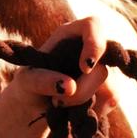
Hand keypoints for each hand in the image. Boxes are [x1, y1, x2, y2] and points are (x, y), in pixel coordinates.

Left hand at [0, 16, 111, 137]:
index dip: (94, 44)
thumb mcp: (25, 81)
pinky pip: (110, 101)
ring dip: (84, 103)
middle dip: (82, 91)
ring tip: (60, 106)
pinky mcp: (108, 89)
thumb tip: (70, 86)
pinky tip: (74, 112)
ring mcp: (101, 69)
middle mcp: (89, 48)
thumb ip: (41, 79)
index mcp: (69, 34)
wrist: (34, 106)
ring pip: (109, 88)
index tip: (85, 68)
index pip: (93, 25)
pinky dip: (92, 110)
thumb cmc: (28, 84)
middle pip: (102, 68)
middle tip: (58, 102)